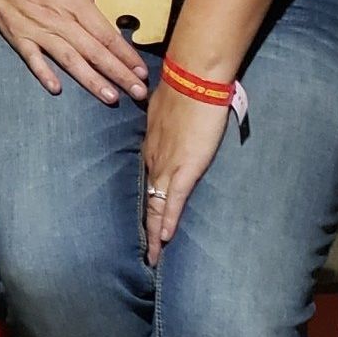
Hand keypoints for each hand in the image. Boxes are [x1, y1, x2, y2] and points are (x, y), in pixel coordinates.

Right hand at [0, 0, 148, 104]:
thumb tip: (108, 10)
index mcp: (75, 2)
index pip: (106, 34)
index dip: (126, 54)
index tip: (142, 70)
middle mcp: (60, 21)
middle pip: (95, 52)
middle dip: (119, 73)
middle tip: (138, 93)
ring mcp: (38, 31)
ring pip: (69, 60)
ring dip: (91, 80)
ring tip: (110, 97)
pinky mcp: (18, 37)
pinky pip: (33, 60)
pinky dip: (44, 74)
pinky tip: (57, 89)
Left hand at [141, 82, 230, 264]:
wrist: (193, 79)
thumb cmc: (184, 89)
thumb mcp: (167, 109)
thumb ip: (168, 122)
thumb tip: (171, 121)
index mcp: (152, 147)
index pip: (147, 182)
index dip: (146, 204)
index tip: (144, 222)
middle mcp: (154, 160)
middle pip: (148, 200)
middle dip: (147, 229)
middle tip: (145, 253)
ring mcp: (168, 165)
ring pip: (157, 206)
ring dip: (156, 234)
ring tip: (153, 257)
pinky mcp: (185, 168)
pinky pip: (174, 201)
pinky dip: (169, 221)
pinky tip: (166, 238)